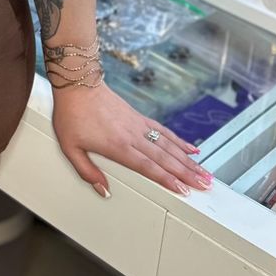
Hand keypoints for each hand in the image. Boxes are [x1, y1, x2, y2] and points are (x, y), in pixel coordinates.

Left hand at [49, 83, 213, 198]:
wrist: (78, 84)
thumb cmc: (72, 115)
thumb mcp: (70, 147)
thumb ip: (86, 171)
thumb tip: (102, 190)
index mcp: (118, 147)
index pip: (148, 167)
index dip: (167, 180)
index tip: (183, 190)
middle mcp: (133, 136)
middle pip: (165, 158)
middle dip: (187, 173)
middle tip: (205, 185)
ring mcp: (139, 126)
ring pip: (169, 146)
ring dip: (188, 160)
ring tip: (204, 172)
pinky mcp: (139, 118)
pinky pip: (164, 131)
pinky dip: (179, 141)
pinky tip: (190, 149)